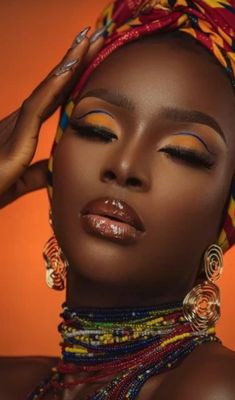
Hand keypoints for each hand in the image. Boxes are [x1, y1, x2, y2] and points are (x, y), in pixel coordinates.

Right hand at [0, 27, 103, 207]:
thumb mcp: (22, 180)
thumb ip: (40, 173)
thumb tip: (55, 168)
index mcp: (22, 130)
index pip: (53, 99)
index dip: (72, 78)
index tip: (92, 59)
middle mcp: (19, 121)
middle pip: (52, 86)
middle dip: (74, 60)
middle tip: (97, 35)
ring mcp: (15, 126)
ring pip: (47, 88)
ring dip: (69, 62)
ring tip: (89, 38)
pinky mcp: (14, 138)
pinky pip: (38, 106)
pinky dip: (55, 86)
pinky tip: (71, 68)